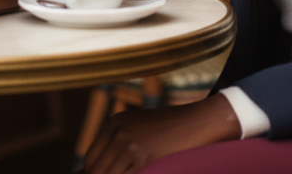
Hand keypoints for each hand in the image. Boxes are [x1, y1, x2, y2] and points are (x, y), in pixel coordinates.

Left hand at [82, 94, 239, 173]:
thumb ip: (118, 147)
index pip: (89, 161)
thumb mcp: (140, 130)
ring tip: (142, 170)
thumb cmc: (173, 129)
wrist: (202, 122)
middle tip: (131, 170)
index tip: (110, 172)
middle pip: (96, 172)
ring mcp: (130, 145)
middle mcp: (118, 132)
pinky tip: (149, 172)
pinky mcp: (144, 159)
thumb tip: (92, 171)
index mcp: (114, 123)